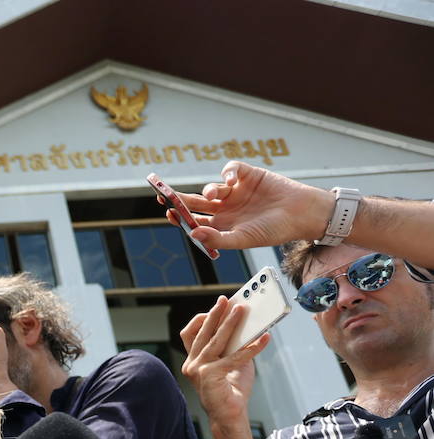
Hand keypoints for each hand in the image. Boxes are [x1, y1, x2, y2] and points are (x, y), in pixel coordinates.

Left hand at [166, 161, 332, 250]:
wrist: (302, 214)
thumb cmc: (274, 231)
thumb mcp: (244, 239)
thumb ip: (217, 239)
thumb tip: (193, 234)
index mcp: (222, 225)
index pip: (194, 221)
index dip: (180, 216)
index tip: (169, 212)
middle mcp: (225, 208)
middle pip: (196, 201)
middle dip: (180, 198)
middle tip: (165, 195)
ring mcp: (236, 191)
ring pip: (212, 187)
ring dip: (209, 189)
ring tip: (215, 194)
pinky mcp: (248, 175)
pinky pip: (231, 170)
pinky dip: (227, 172)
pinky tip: (230, 179)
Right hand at [180, 296, 267, 425]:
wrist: (230, 417)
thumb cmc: (231, 391)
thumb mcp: (232, 363)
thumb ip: (234, 347)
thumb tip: (248, 327)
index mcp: (193, 361)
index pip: (190, 334)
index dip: (202, 319)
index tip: (218, 307)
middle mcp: (192, 364)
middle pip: (202, 332)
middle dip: (215, 314)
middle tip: (226, 300)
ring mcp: (198, 370)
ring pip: (215, 340)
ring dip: (230, 323)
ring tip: (242, 310)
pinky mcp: (210, 376)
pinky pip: (234, 357)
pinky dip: (251, 347)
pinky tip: (264, 339)